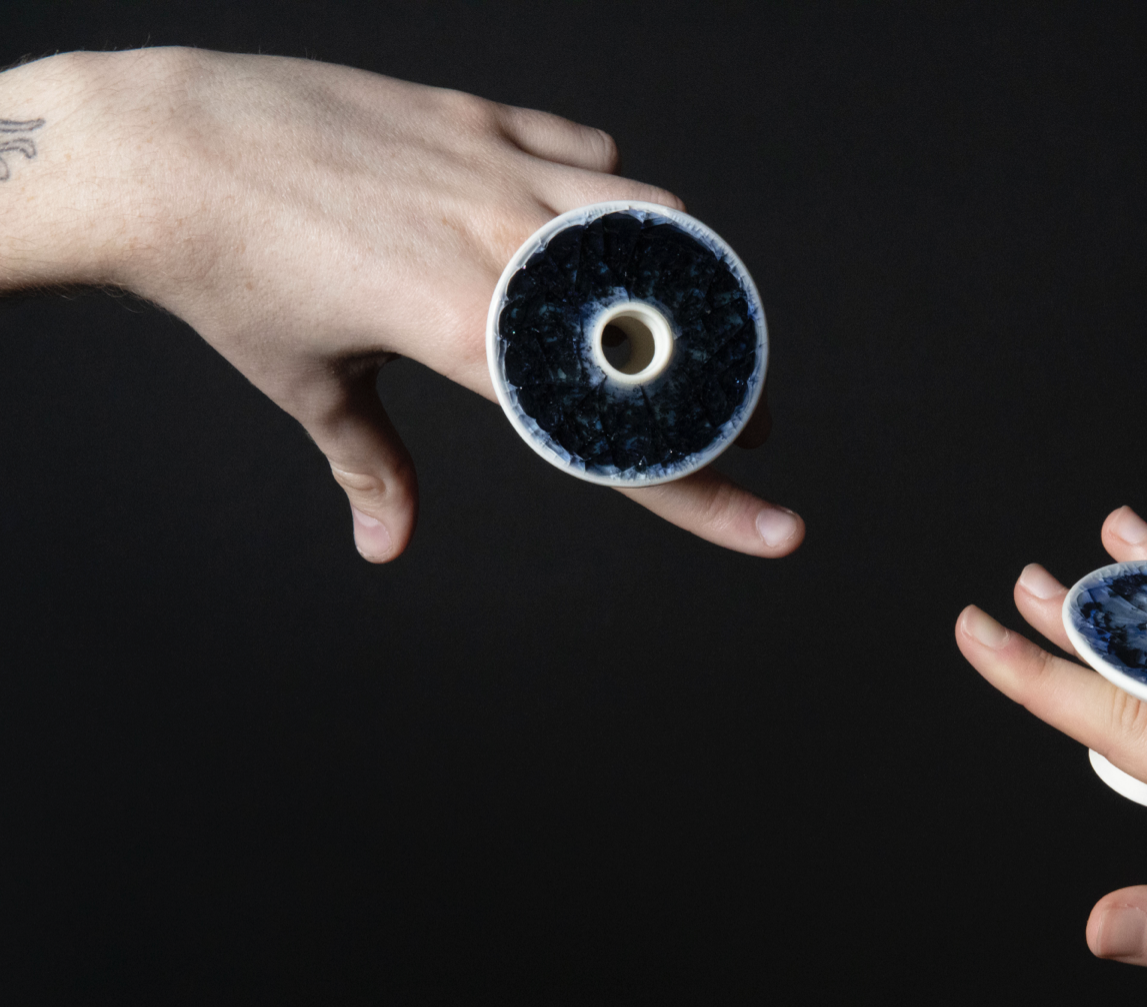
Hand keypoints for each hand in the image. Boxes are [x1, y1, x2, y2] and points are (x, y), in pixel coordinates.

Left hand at [0, 48, 800, 560]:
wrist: (159, 148)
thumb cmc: (227, 275)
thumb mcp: (306, 383)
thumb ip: (367, 464)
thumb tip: (385, 545)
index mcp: (471, 336)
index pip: (618, 436)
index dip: (710, 499)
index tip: (780, 530)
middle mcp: (506, 249)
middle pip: (672, 326)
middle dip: (729, 387)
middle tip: (745, 419)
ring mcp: (498, 170)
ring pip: (653, 222)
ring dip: (682, 277)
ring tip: (679, 315)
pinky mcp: (478, 115)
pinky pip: (587, 155)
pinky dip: (610, 194)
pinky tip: (595, 218)